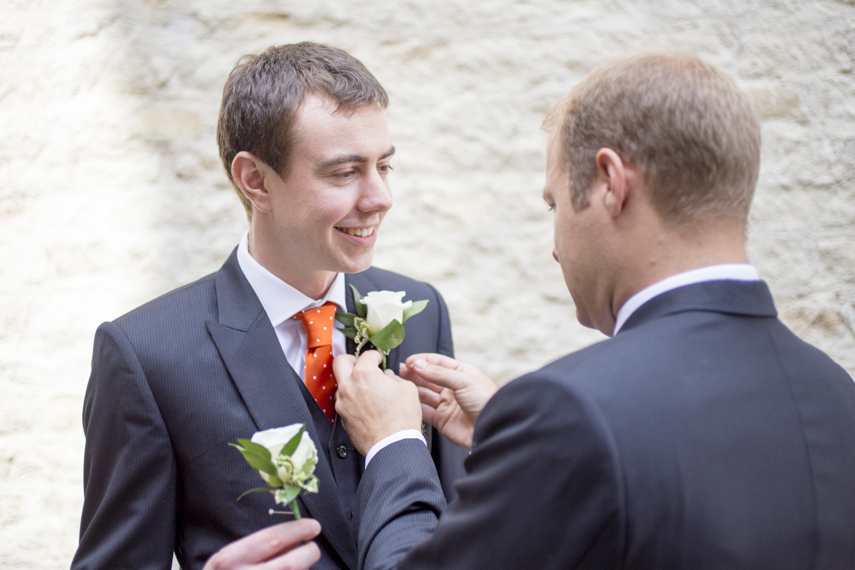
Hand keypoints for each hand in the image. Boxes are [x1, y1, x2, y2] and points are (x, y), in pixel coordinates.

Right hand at [203, 518, 321, 569]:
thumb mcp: (230, 559)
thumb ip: (259, 547)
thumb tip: (295, 537)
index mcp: (231, 559)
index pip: (273, 539)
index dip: (298, 530)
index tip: (313, 526)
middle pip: (292, 563)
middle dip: (309, 553)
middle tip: (312, 548)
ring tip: (297, 566)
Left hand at [333, 351, 422, 455]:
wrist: (392, 445)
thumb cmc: (401, 419)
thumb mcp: (407, 389)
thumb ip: (394, 377)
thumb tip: (388, 377)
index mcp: (364, 374)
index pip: (366, 355)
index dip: (375, 355)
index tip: (378, 359)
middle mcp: (349, 386)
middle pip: (340, 362)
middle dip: (352, 360)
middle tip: (363, 365)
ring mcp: (343, 402)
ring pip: (341, 384)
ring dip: (351, 382)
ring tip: (367, 388)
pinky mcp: (342, 417)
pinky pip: (344, 401)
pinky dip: (352, 399)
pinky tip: (365, 404)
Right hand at [399, 354, 497, 450]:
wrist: (492, 429)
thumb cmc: (485, 400)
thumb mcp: (463, 380)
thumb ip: (438, 373)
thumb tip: (418, 364)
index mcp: (462, 374)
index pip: (438, 363)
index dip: (423, 361)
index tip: (408, 361)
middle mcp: (453, 388)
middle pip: (429, 378)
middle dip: (414, 374)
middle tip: (399, 372)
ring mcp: (447, 404)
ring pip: (425, 394)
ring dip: (413, 389)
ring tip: (399, 384)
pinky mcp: (442, 420)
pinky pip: (425, 411)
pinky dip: (415, 406)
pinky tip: (406, 400)